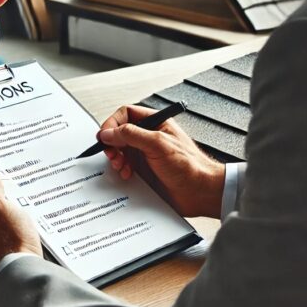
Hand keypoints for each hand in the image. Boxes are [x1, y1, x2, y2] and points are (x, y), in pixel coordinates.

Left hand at [0, 171, 42, 272]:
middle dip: (5, 202)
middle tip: (17, 199)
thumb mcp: (0, 206)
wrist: (26, 271)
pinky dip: (19, 231)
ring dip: (14, 217)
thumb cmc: (12, 242)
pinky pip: (11, 236)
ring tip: (24, 217)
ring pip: (3, 223)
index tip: (2, 180)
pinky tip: (27, 232)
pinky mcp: (7, 254)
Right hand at [99, 105, 225, 217]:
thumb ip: (131, 135)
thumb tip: (109, 132)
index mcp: (155, 123)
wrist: (200, 192)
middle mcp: (149, 136)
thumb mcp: (158, 144)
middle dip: (112, 142)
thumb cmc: (189, 166)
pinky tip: (127, 174)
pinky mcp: (145, 169)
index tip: (106, 136)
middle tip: (112, 153)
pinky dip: (122, 169)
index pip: (126, 114)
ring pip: (120, 149)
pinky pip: (125, 165)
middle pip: (120, 132)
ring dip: (116, 157)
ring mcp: (146, 153)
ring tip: (120, 164)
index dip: (113, 123)